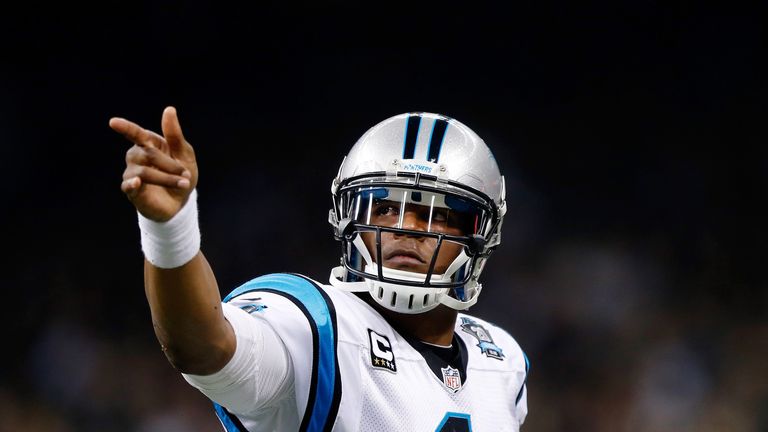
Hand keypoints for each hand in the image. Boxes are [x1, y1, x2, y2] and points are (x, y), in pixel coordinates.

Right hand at [110, 106, 197, 221]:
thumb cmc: (182, 173)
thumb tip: (169, 109)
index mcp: (149, 144)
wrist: (182, 200)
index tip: (113, 122)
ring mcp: (132, 173)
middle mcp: (136, 156)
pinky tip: (137, 183)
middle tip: (186, 174)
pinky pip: (128, 185)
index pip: (136, 133)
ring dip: (166, 178)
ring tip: (184, 183)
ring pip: (143, 172)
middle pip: (148, 154)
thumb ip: (175, 134)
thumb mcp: (185, 154)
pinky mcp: (132, 191)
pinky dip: (132, 184)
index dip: (125, 127)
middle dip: (170, 165)